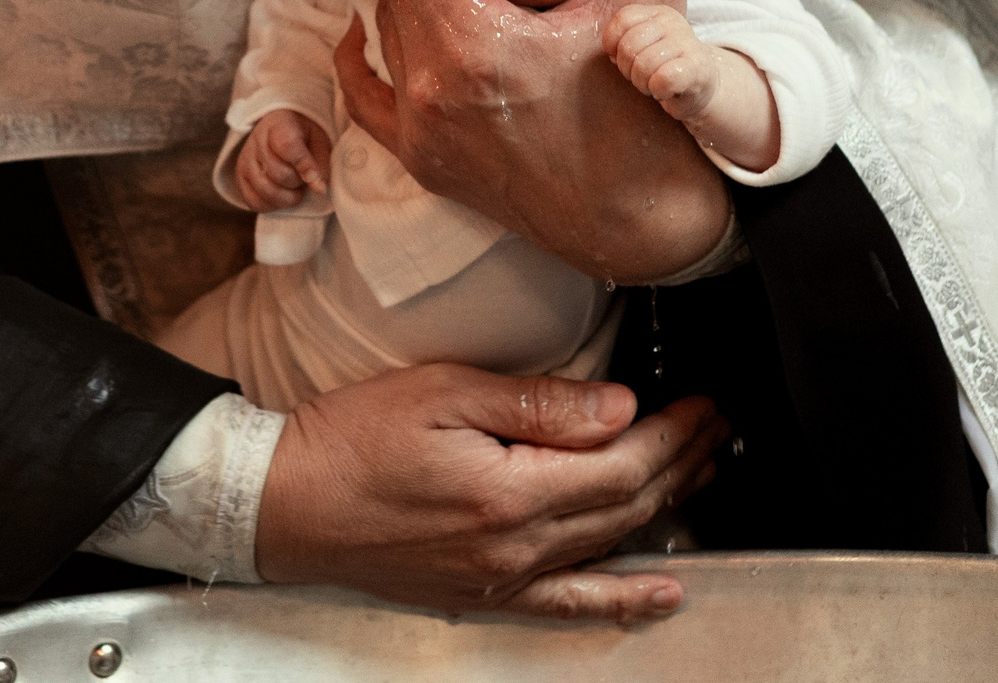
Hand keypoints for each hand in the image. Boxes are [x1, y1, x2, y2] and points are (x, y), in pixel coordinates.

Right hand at [236, 109, 332, 211]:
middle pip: (279, 174)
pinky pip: (253, 201)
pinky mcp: (240, 177)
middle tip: (304, 177)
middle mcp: (257, 140)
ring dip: (287, 197)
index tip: (315, 180)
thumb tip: (319, 189)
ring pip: (266, 191)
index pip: (288, 147)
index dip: (304, 166)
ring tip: (295, 187)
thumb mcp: (319, 141)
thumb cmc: (304, 137)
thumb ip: (319, 164)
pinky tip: (282, 196)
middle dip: (298, 182)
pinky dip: (272, 205)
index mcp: (279, 125)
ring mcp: (245, 159)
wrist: (282, 128)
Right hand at [257, 363, 726, 622]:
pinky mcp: (483, 594)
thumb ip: (537, 403)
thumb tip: (620, 408)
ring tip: (705, 474)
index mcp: (508, 492)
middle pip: (626, 506)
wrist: (283, 502)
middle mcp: (514, 547)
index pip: (622, 464)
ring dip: (667, 509)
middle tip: (714, 425)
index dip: (672, 433)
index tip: (700, 401)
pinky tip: (661, 594)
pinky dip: (622, 600)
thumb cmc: (349, 439)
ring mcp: (501, 579)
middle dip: (682, 461)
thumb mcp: (442, 392)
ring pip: (610, 547)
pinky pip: (569, 605)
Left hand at [338, 0, 738, 283]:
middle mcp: (434, 87)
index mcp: (477, 42)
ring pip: (384, 30)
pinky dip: (363, 55)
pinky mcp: (421, 160)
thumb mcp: (653, 4)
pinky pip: (365, 95)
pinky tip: (364, 28)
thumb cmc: (646, 116)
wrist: (642, 224)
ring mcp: (421, 130)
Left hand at [603, 5, 719, 122]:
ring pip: (643, 65)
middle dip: (628, 69)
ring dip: (642, 83)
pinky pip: (662, 79)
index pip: (623, 19)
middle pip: (629, 46)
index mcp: (658, 13)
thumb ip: (623, 42)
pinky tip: (665, 91)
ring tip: (653, 84)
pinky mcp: (697, 68)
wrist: (700, 89)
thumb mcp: (641, 48)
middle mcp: (674, 22)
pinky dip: (658, 90)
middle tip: (642, 77)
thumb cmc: (663, 68)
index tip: (622, 59)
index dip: (613, 44)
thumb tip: (611, 52)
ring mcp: (688, 43)